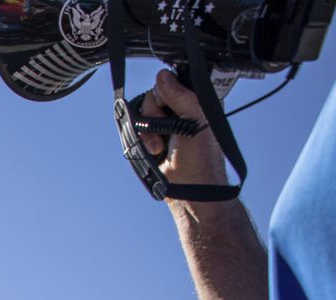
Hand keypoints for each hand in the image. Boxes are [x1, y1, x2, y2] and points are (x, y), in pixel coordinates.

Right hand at [136, 69, 227, 189]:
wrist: (188, 188)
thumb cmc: (200, 158)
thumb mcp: (196, 119)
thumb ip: (180, 95)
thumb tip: (162, 75)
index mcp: (195, 101)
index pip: (172, 82)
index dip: (166, 92)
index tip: (169, 107)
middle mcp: (179, 110)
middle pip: (153, 96)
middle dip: (154, 114)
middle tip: (167, 130)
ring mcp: (164, 125)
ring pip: (141, 113)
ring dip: (147, 131)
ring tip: (159, 147)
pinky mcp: (151, 138)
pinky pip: (135, 129)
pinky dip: (141, 139)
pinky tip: (153, 150)